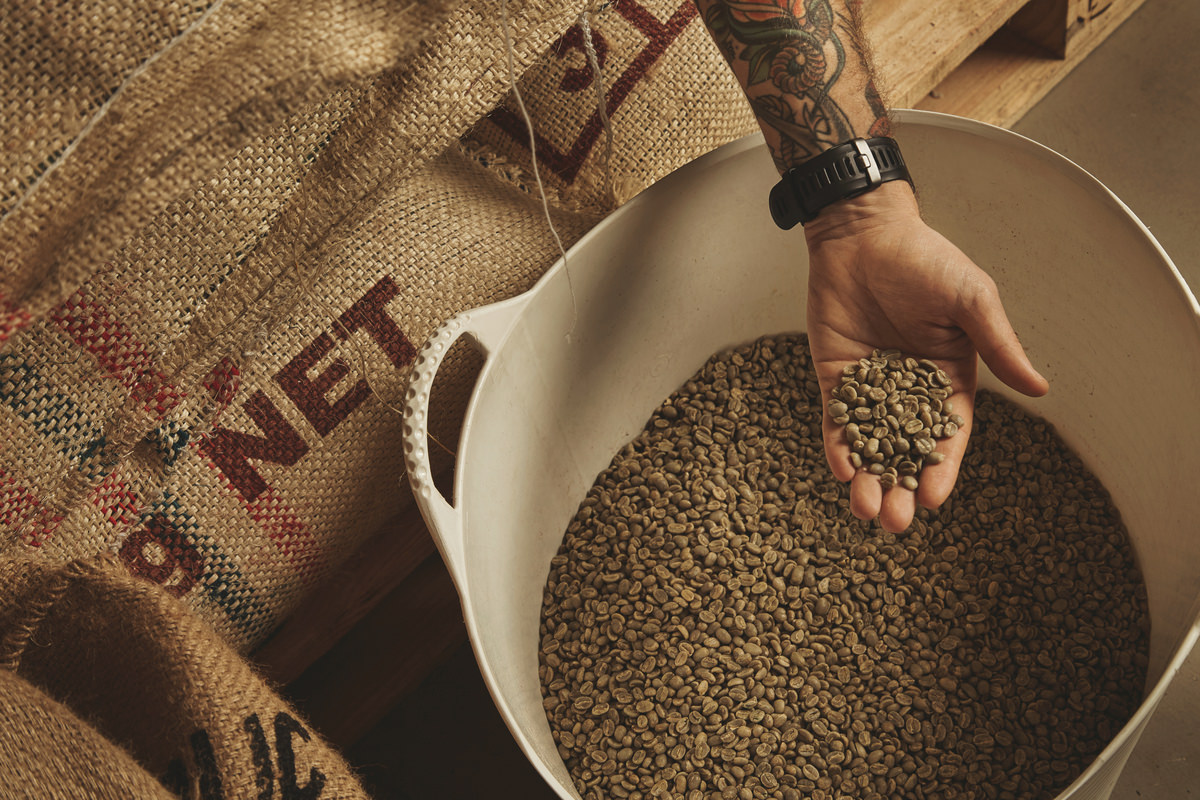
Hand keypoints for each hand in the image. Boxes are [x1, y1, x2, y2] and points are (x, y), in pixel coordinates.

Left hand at [803, 182, 1048, 532]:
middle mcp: (910, 391)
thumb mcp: (971, 299)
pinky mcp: (835, 379)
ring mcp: (870, 388)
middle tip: (895, 521)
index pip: (948, 435)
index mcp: (950, 379)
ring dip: (867, 479)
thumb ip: (998, 345)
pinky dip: (837, 446)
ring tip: (865, 509)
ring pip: (869, 446)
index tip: (935, 499)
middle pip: (906, 452)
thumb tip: (1040, 389)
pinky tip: (839, 470)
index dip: (941, 469)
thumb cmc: (924, 261)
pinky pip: (835, 422)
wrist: (862, 235)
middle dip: (900, 488)